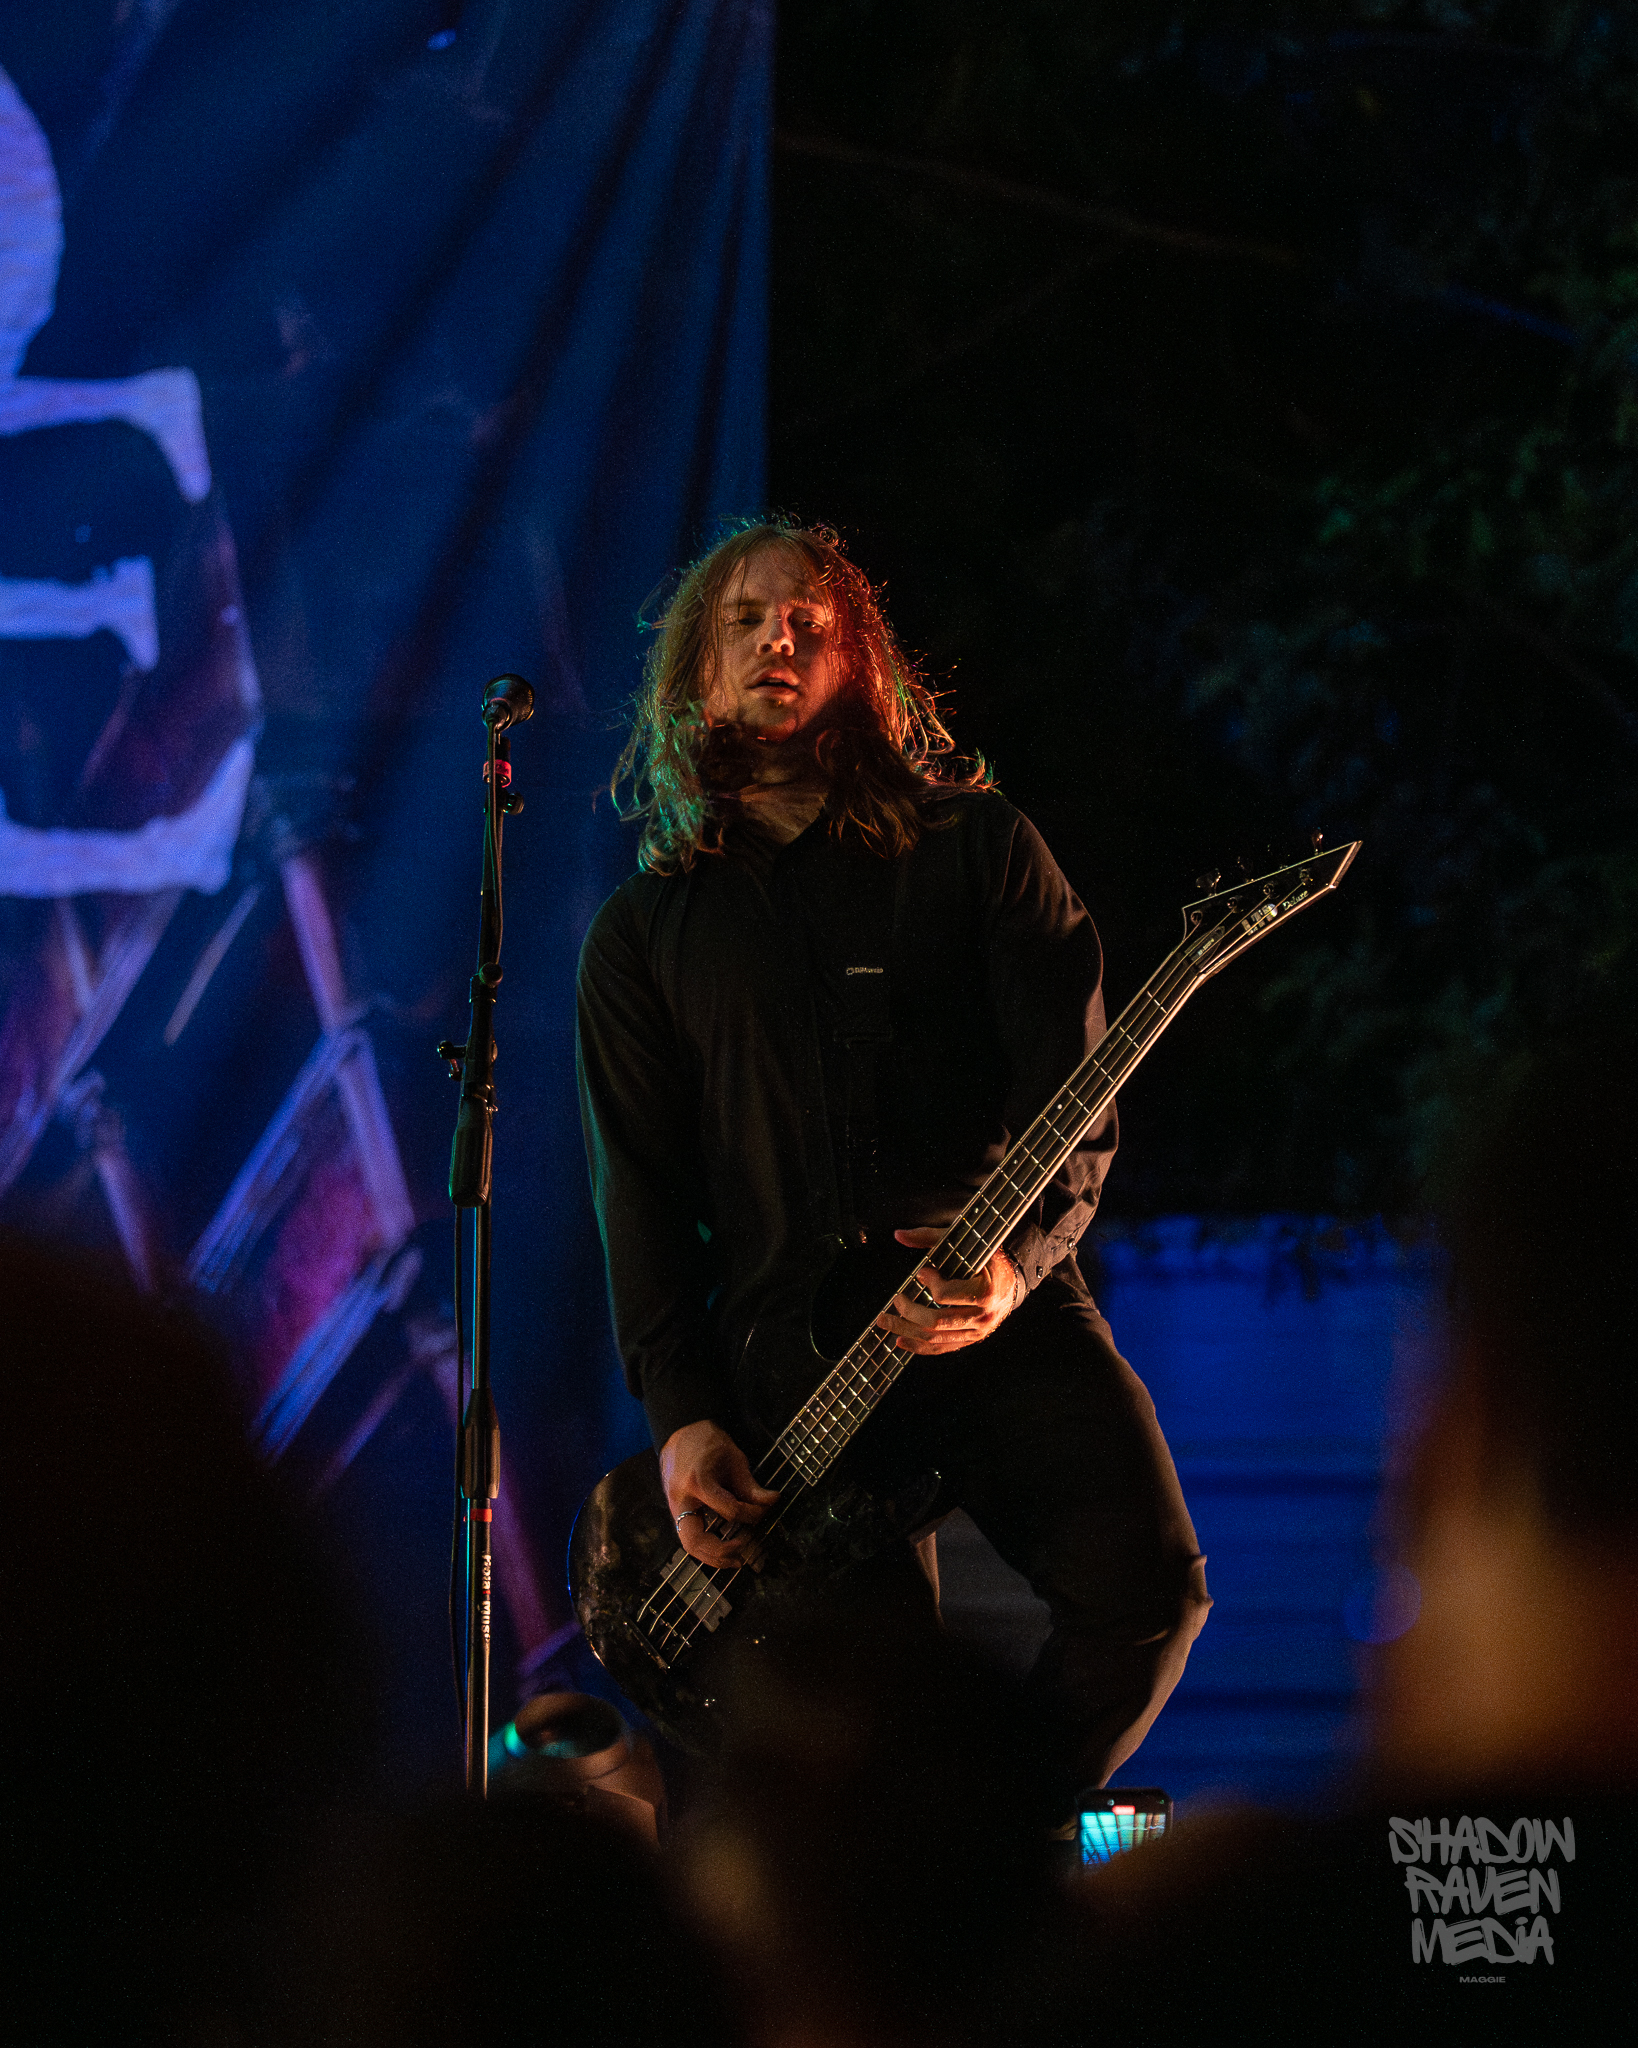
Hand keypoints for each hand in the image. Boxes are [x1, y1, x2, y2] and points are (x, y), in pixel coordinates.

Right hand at [660, 1420, 778, 1566]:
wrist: (681, 1430)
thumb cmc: (709, 1442)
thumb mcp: (735, 1459)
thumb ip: (751, 1486)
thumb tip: (773, 1501)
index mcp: (699, 1483)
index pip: (730, 1511)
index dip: (752, 1515)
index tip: (763, 1512)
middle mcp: (681, 1498)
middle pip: (695, 1540)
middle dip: (720, 1552)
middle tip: (741, 1555)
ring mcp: (673, 1505)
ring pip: (687, 1544)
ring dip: (711, 1557)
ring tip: (734, 1560)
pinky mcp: (674, 1508)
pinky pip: (687, 1535)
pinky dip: (704, 1546)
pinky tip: (721, 1549)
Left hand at [875, 1227, 1023, 1355]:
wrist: (1012, 1281)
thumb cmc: (988, 1259)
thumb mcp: (966, 1243)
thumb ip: (931, 1237)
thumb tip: (899, 1235)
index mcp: (985, 1292)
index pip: (945, 1294)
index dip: (929, 1282)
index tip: (921, 1272)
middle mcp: (982, 1317)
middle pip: (936, 1321)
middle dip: (908, 1312)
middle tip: (895, 1300)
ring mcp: (977, 1332)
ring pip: (935, 1339)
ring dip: (905, 1330)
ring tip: (884, 1321)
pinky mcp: (970, 1340)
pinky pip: (942, 1348)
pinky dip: (918, 1347)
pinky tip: (900, 1341)